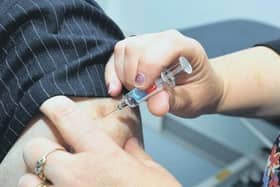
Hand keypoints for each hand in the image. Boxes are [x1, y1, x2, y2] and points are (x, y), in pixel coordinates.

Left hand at [18, 96, 180, 186]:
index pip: (68, 120)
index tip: (52, 105)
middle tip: (57, 151)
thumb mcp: (152, 172)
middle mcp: (78, 177)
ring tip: (54, 178)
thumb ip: (135, 153)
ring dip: (37, 177)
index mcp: (103, 158)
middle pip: (36, 150)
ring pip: (27, 181)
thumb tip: (128, 142)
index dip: (56, 107)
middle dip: (43, 147)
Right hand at [105, 30, 223, 116]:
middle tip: (141, 95)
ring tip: (135, 91)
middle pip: (137, 48)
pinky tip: (116, 88)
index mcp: (186, 47)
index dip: (149, 68)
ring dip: (122, 75)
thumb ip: (174, 101)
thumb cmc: (199, 90)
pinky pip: (117, 56)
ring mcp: (149, 42)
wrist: (199, 86)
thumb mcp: (192, 101)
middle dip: (132, 75)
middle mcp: (165, 39)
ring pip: (123, 50)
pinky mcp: (136, 50)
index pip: (163, 46)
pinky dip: (113, 73)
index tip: (144, 90)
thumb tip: (156, 105)